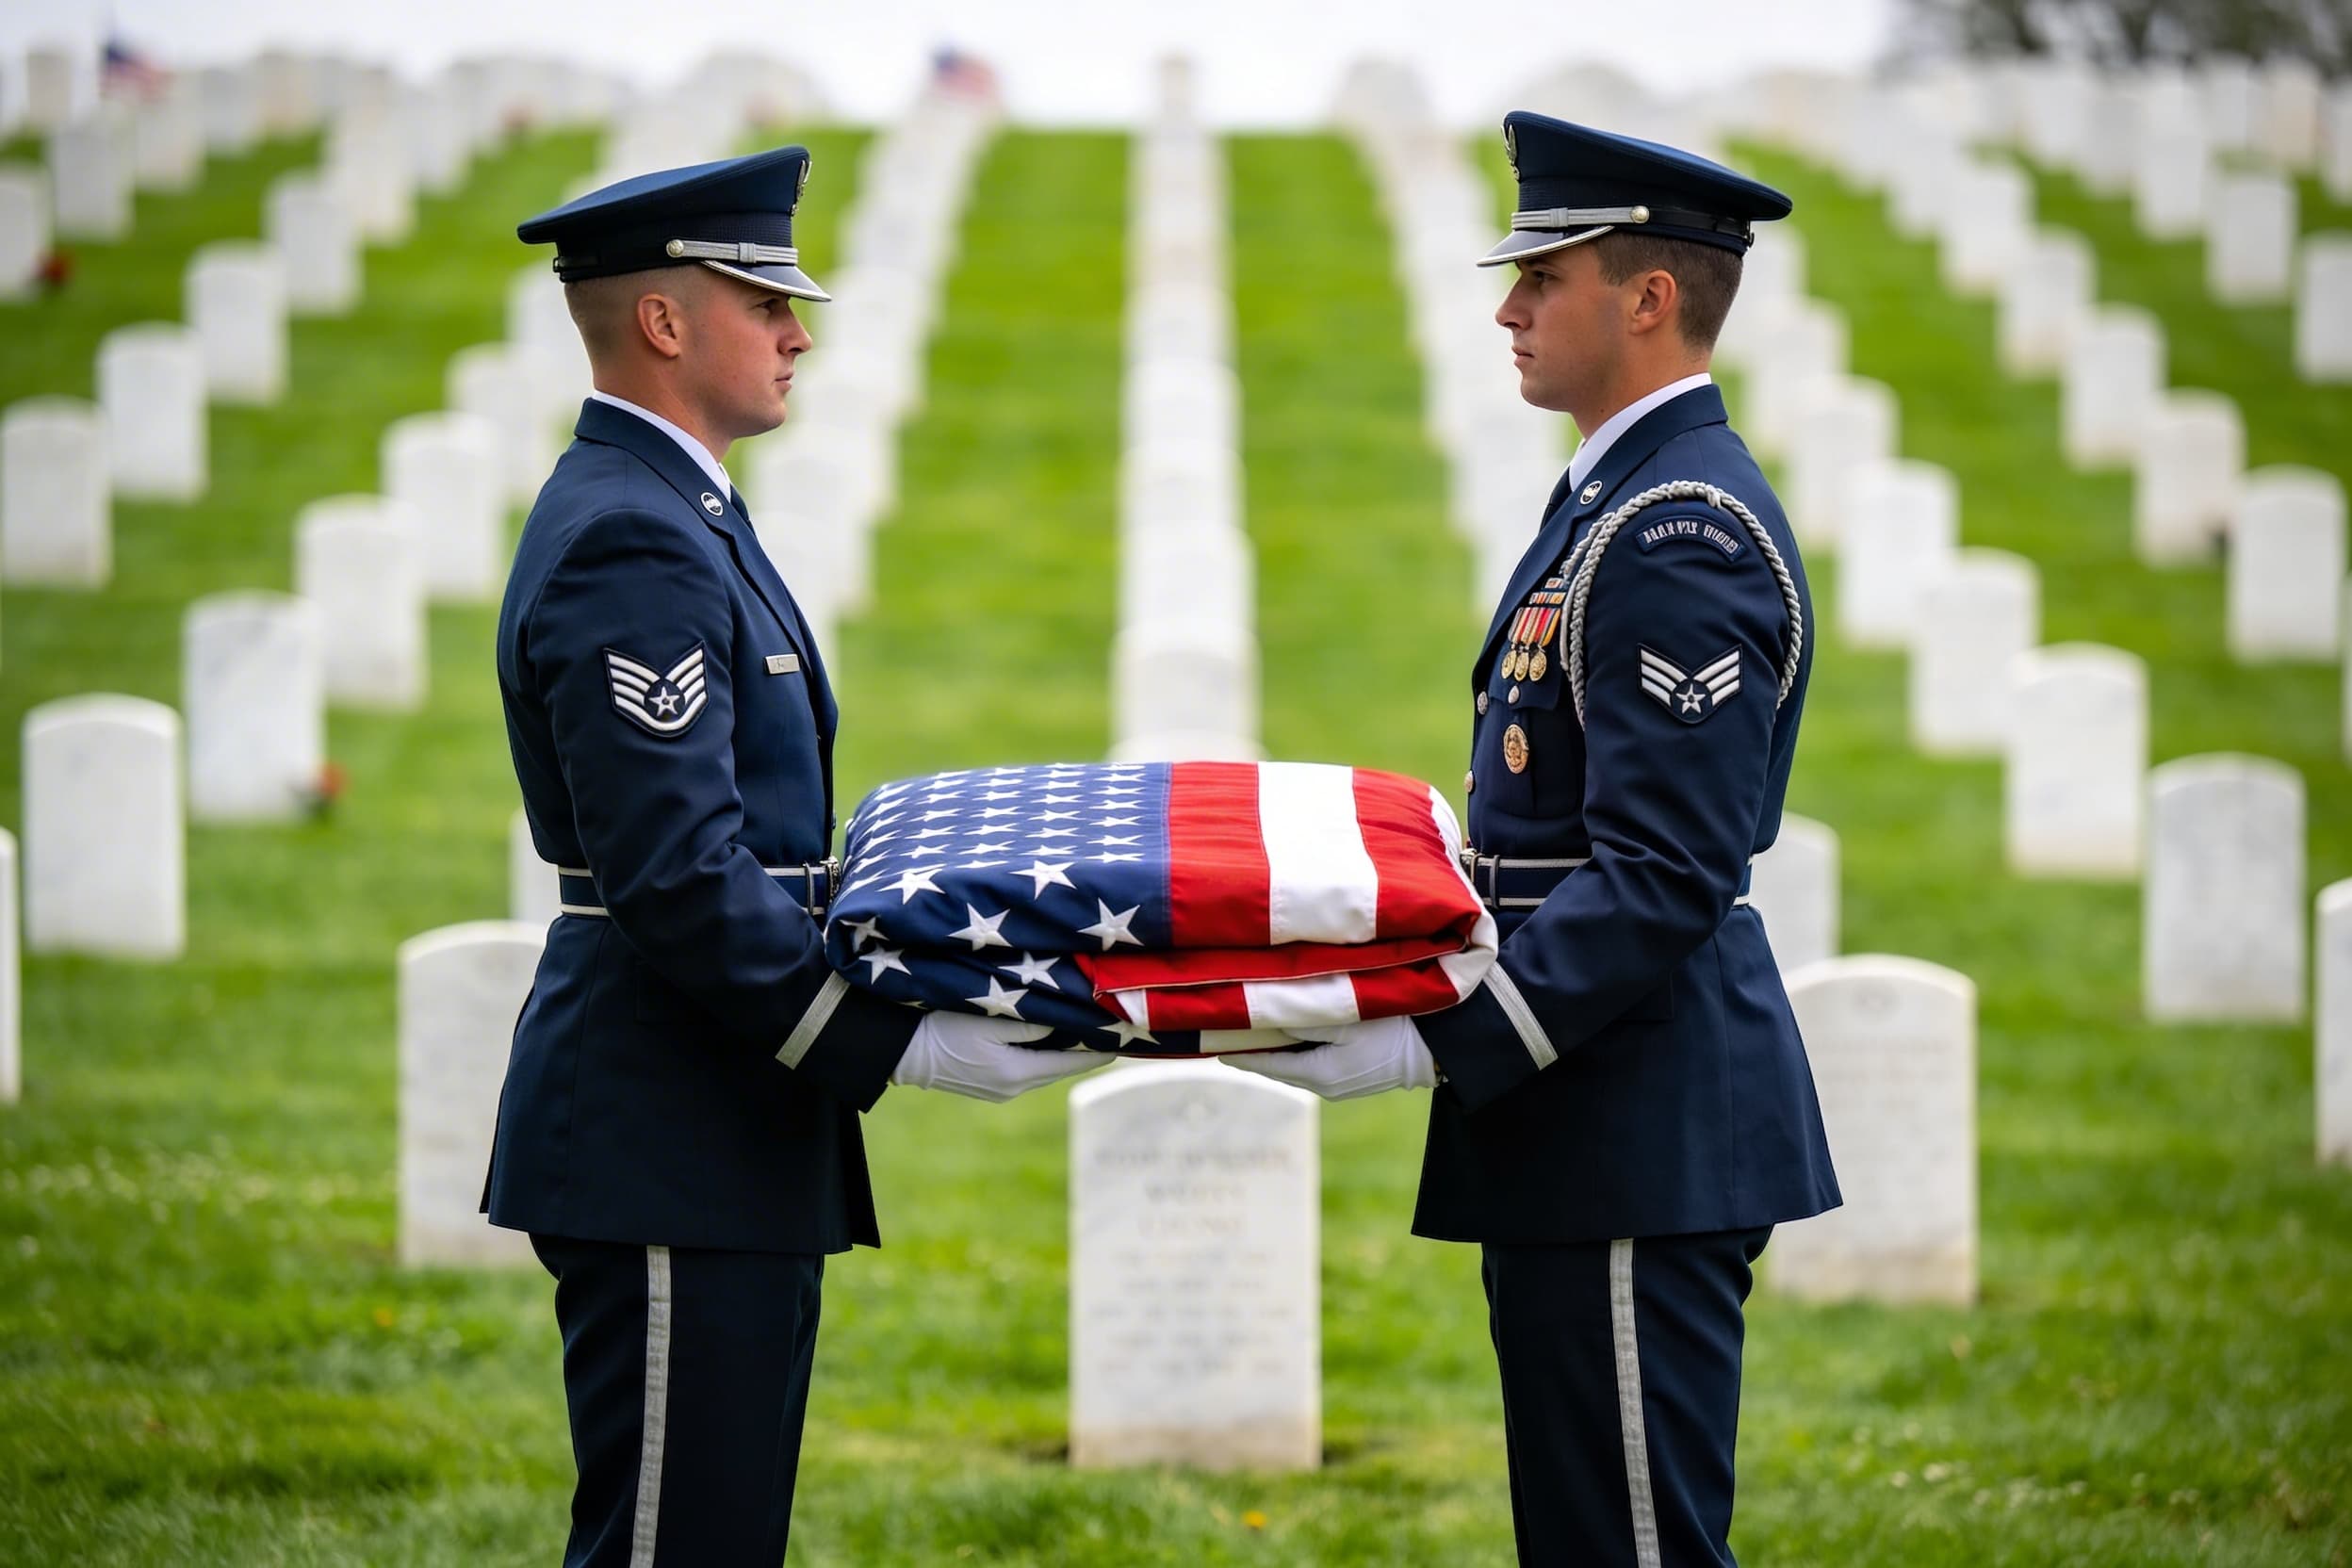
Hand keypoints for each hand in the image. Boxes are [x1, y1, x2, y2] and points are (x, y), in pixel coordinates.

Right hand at [891, 1012, 1109, 1101]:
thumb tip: (1062, 1025)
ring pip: (1044, 1070)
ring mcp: (1002, 1092)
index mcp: (1017, 1074)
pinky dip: (1043, 1056)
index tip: (1123, 1041)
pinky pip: (1028, 1071)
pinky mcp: (991, 1087)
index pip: (1071, 1063)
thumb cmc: (946, 1030)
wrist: (907, 1053)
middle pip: (1060, 1068)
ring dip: (1063, 1053)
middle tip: (1108, 1031)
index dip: (1098, 1052)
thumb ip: (1029, 1025)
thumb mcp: (989, 1021)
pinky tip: (1048, 1040)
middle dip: (1083, 1051)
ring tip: (1083, 1033)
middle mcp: (1014, 1089)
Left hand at [1220, 1015, 1438, 1100]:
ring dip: (1276, 1046)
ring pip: (1294, 1063)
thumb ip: (1305, 1016)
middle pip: (1277, 1065)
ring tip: (1252, 1026)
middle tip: (1226, 1029)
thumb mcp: (1346, 1017)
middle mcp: (1324, 1086)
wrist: (1439, 1049)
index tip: (1211, 1043)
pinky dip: (1296, 1048)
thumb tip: (1267, 1014)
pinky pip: (1312, 1062)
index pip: (1266, 1063)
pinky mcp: (1352, 1077)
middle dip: (1254, 1047)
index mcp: (1319, 1074)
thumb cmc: (1394, 1029)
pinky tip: (1292, 1030)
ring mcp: (1339, 1085)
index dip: (1239, 1051)